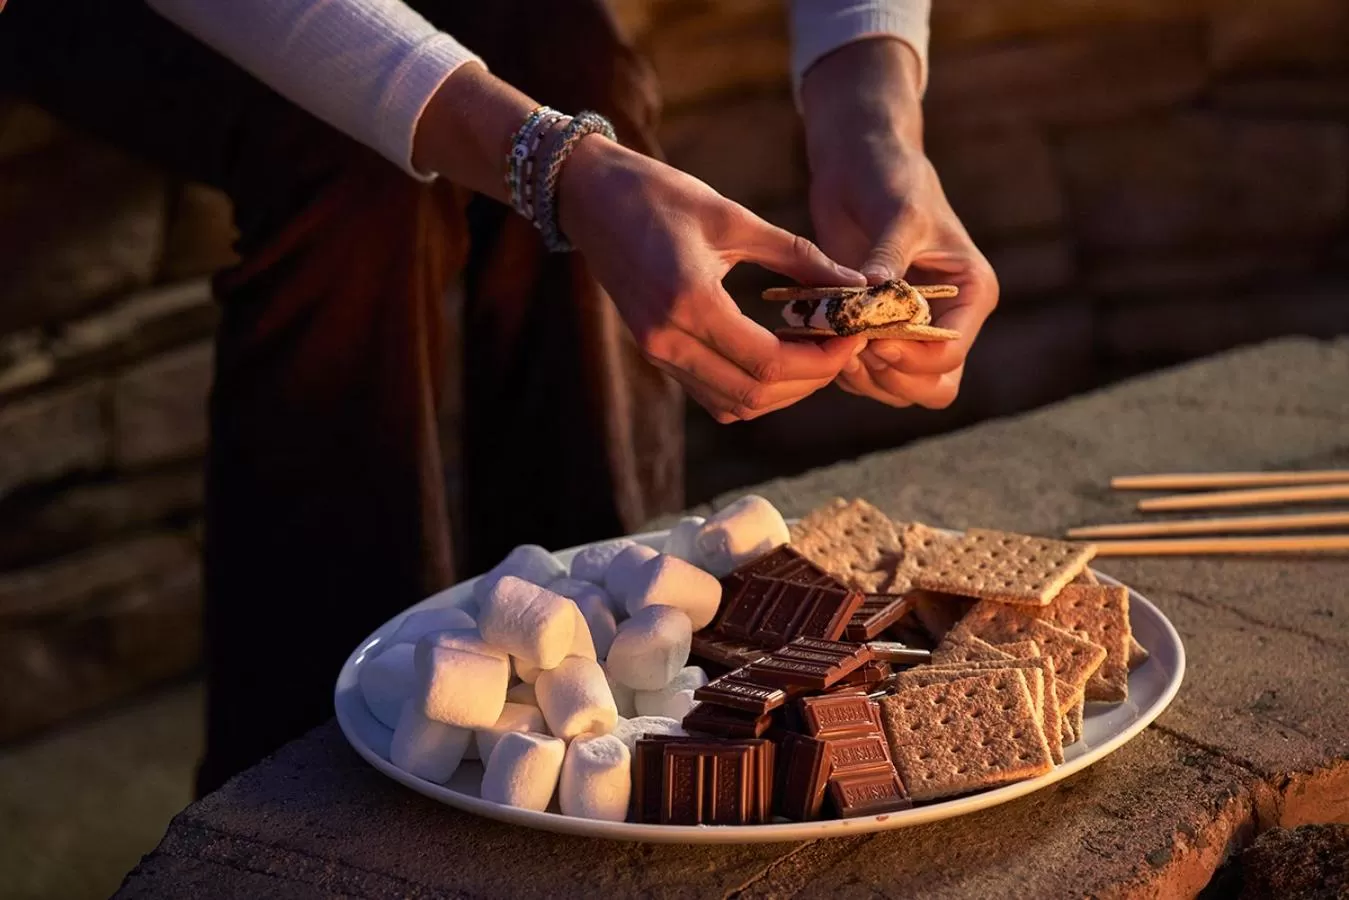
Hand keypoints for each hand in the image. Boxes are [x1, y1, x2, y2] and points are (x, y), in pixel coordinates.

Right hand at [558, 136, 866, 422]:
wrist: (590, 197)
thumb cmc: (660, 195)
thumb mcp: (734, 217)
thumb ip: (798, 255)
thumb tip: (856, 284)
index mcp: (690, 301)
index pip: (768, 361)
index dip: (821, 360)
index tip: (854, 336)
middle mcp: (669, 339)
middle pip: (755, 395)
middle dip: (810, 380)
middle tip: (843, 347)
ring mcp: (658, 352)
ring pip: (735, 404)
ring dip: (783, 391)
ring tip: (816, 353)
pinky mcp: (655, 353)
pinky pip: (712, 394)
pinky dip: (752, 388)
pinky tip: (778, 356)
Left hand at [801, 40, 998, 408]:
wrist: (859, 164)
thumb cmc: (891, 177)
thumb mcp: (898, 211)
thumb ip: (888, 258)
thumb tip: (873, 297)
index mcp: (971, 292)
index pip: (949, 353)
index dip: (910, 356)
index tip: (871, 336)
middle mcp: (949, 318)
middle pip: (931, 387)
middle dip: (889, 376)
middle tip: (850, 346)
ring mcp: (913, 330)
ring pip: (898, 388)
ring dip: (862, 376)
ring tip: (831, 337)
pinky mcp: (878, 331)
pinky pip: (866, 375)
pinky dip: (842, 366)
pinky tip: (819, 333)